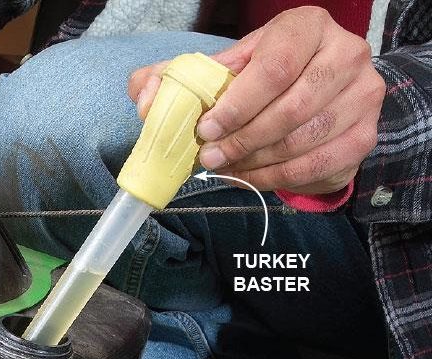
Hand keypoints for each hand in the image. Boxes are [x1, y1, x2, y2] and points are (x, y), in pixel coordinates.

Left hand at [127, 7, 384, 194]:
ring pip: (304, 141)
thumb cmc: (260, 78)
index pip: (274, 68)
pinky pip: (317, 166)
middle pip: (291, 109)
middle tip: (209, 157)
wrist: (315, 94)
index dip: (236, 105)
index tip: (207, 128)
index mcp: (306, 27)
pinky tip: (250, 176)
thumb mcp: (220, 69)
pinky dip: (277, 178)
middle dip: (242, 140)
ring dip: (255, 162)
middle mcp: (346, 54)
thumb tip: (145, 98)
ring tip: (225, 167)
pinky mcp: (365, 136)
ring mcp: (363, 97)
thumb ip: (174, 77)